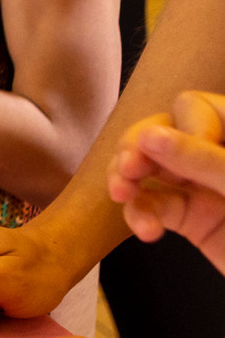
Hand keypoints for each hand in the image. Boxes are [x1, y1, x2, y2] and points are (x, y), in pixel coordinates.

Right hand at [109, 91, 224, 269]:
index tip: (178, 150)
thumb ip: (203, 160)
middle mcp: (219, 155)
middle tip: (129, 169)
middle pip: (160, 133)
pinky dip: (141, 215)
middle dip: (138, 150)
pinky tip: (146, 230)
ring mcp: (204, 187)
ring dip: (129, 182)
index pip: (195, 107)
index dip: (181, 126)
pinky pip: (153, 207)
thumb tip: (150, 136)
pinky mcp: (192, 219)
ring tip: (122, 195)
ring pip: (149, 170)